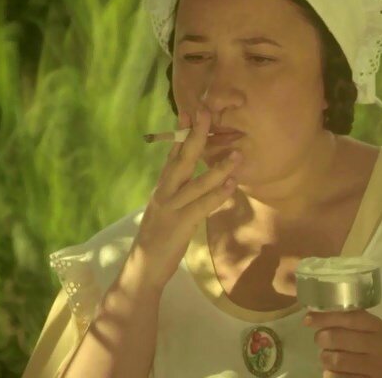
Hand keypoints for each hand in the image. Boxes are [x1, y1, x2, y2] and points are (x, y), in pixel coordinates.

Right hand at [134, 108, 240, 289]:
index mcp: (162, 187)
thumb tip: (194, 175)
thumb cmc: (159, 238)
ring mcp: (170, 208)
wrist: (143, 269)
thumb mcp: (166, 208)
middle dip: (196, 136)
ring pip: (196, 183)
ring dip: (218, 167)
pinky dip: (217, 195)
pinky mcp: (179, 225)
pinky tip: (231, 185)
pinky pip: (201, 206)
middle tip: (208, 115)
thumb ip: (179, 191)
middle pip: (181, 159)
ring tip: (238, 154)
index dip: (182, 133)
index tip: (191, 112)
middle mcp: (164, 192)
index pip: (172, 154)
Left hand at [304, 309, 381, 377]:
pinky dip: (331, 375)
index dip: (324, 317)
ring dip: (325, 358)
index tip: (308, 319)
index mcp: (377, 327)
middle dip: (322, 338)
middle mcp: (377, 345)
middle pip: (337, 338)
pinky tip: (333, 372)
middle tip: (320, 340)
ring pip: (336, 360)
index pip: (347, 317)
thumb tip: (319, 313)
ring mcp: (375, 368)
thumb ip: (354, 320)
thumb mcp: (376, 330)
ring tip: (327, 357)